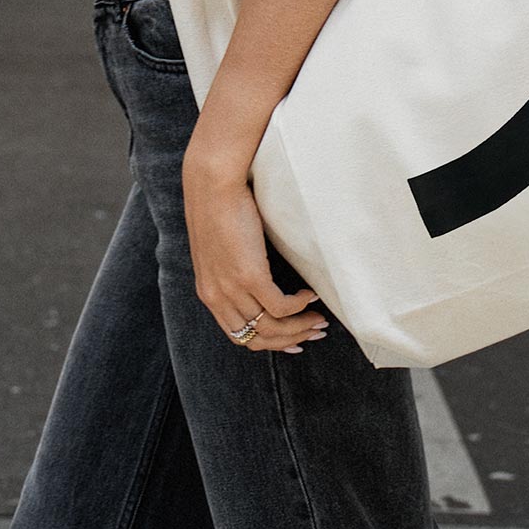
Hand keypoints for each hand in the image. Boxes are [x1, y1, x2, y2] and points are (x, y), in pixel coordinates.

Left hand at [183, 157, 329, 353]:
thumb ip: (231, 272)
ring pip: (272, 328)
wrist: (212, 186)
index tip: (294, 341)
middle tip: (315, 333)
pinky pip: (281, 306)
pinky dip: (300, 305)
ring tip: (319, 319)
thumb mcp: (218, 251)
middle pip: (257, 339)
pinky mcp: (249, 276)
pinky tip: (311, 294)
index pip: (239, 335)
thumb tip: (259, 283)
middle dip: (290, 341)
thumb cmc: (217, 209)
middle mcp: (217, 297)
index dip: (269, 343)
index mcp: (208, 293)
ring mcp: (232, 288)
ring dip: (300, 328)